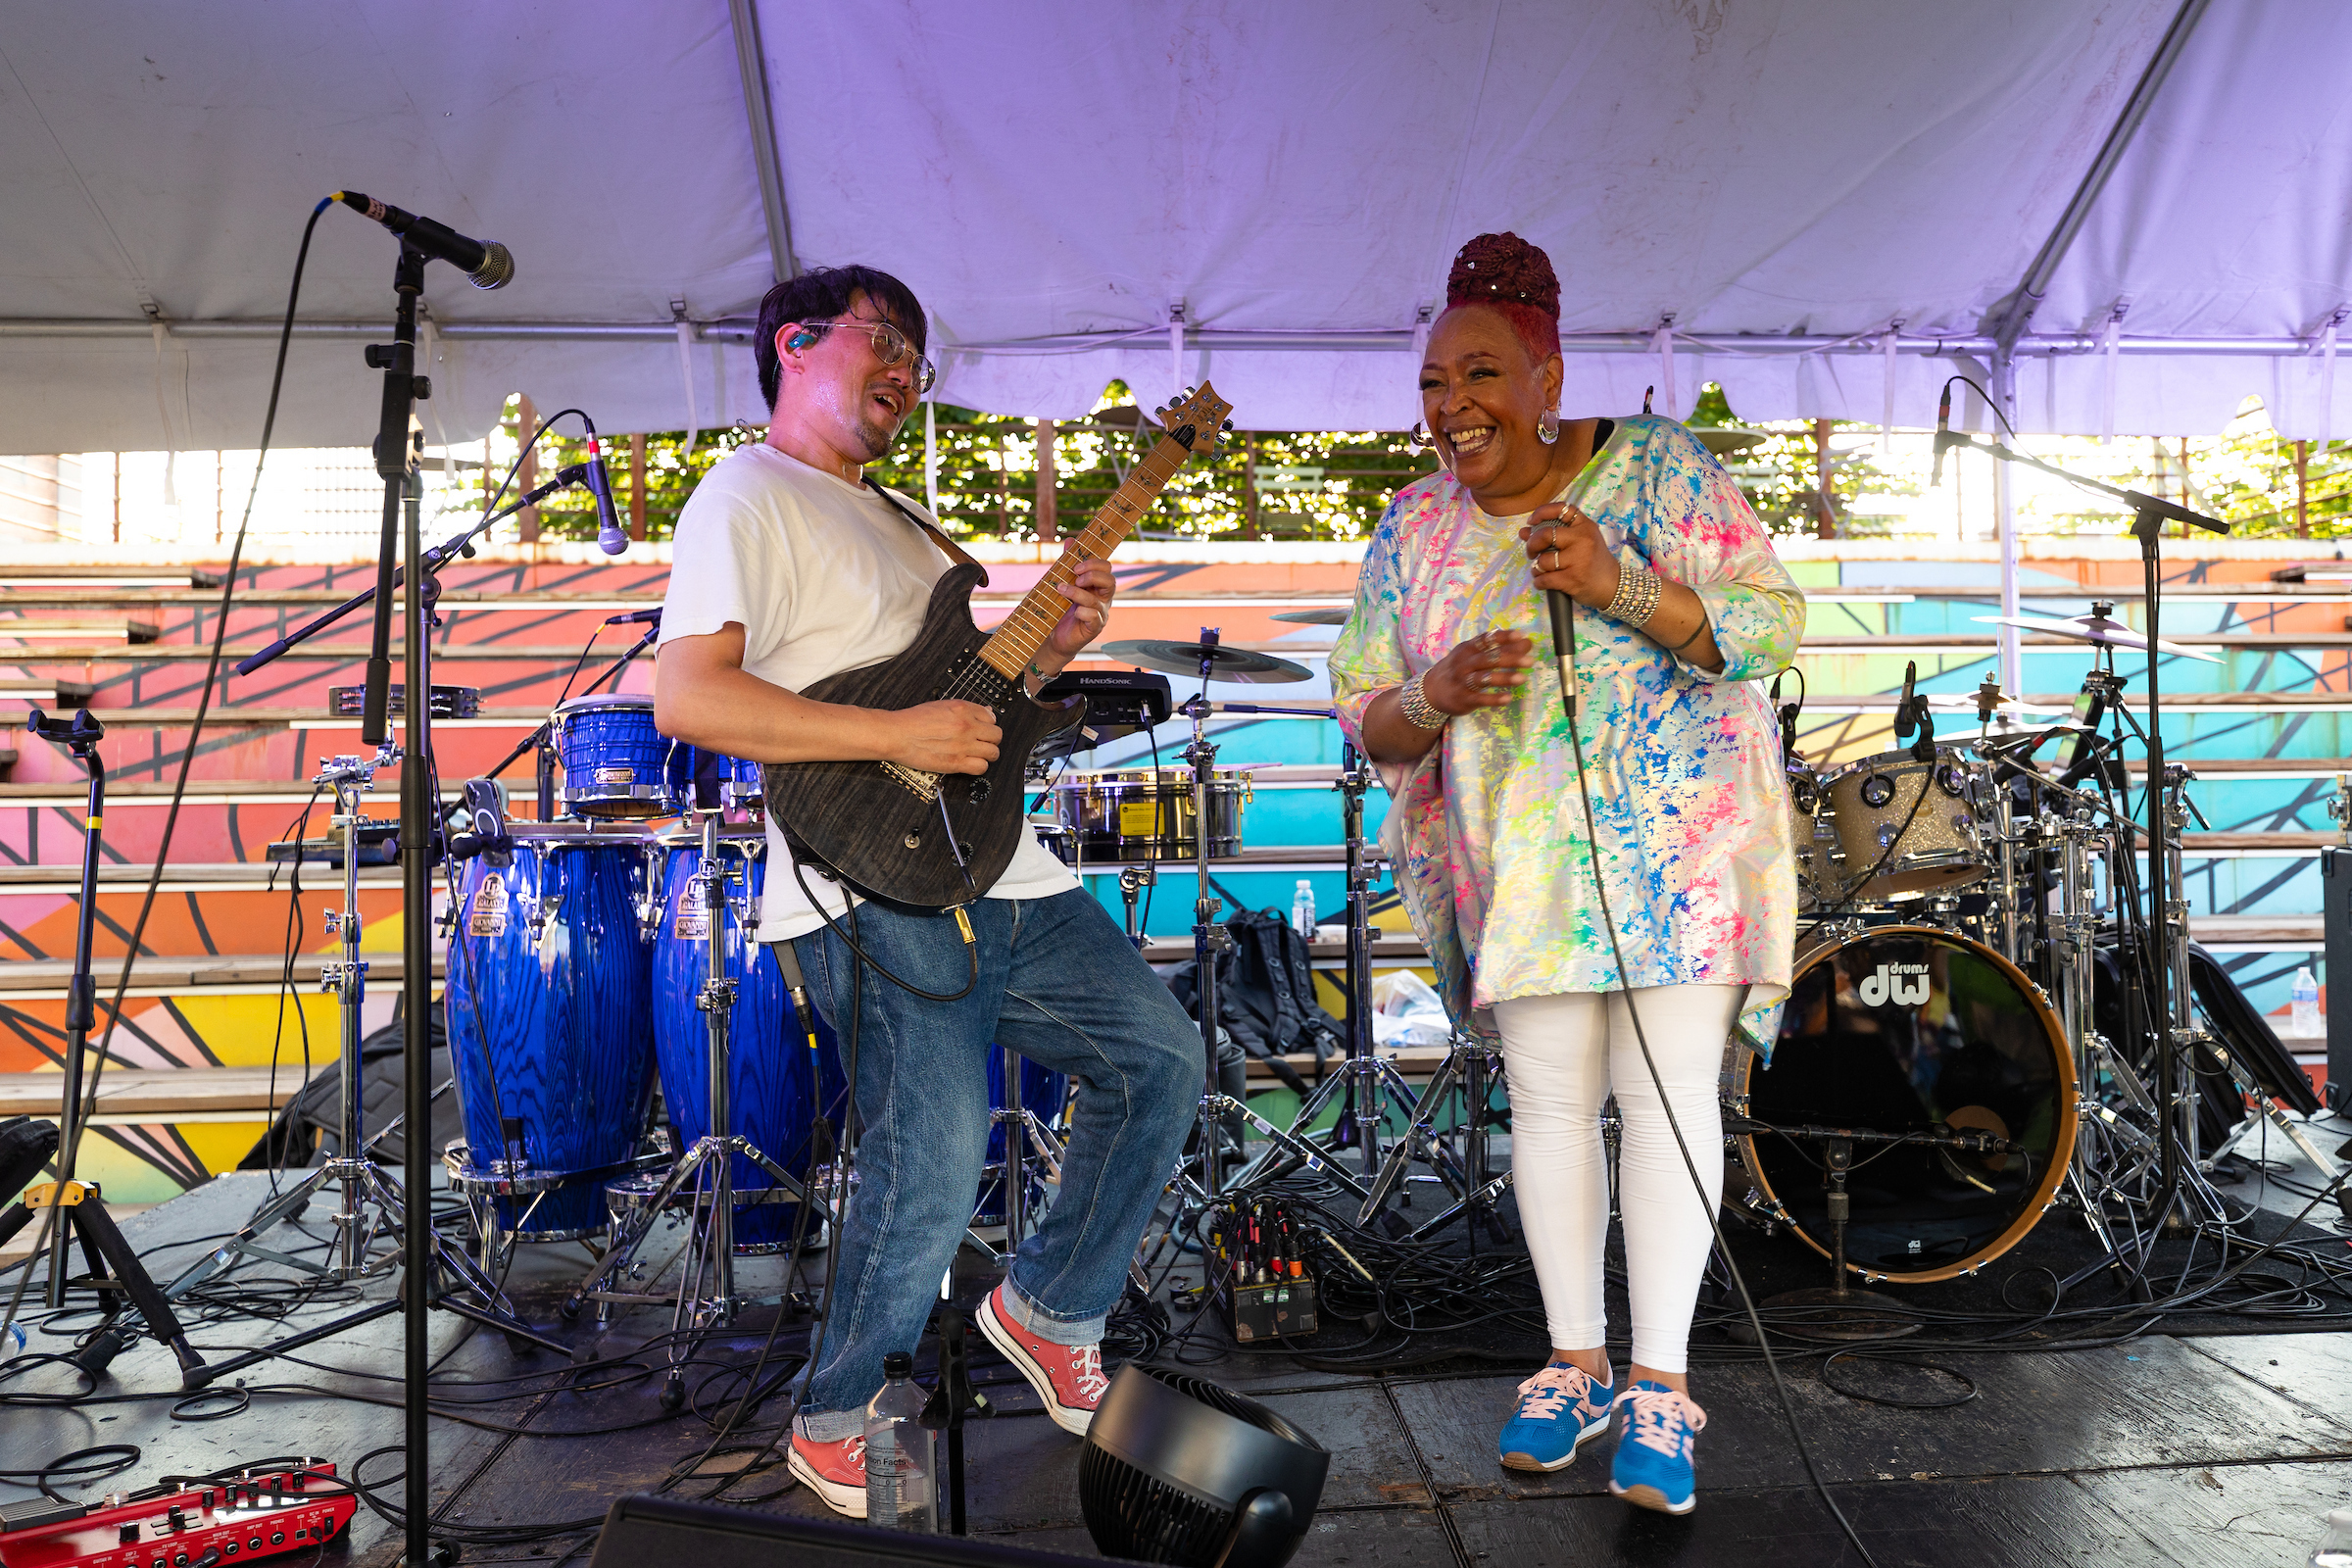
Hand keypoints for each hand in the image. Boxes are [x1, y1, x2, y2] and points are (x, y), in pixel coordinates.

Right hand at [877, 700, 1001, 775]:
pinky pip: (981, 767)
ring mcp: (963, 744)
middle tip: (982, 742)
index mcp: (962, 709)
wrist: (897, 734)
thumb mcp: (941, 705)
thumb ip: (964, 709)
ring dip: (987, 754)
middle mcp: (966, 725)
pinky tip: (970, 764)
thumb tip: (984, 711)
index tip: (983, 729)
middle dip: (991, 740)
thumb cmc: (912, 720)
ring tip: (978, 755)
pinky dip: (979, 767)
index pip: (991, 716)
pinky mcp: (956, 762)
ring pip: (993, 752)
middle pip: (996, 735)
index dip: (987, 724)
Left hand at [1045, 557, 1117, 658]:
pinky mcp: (1094, 628)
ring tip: (1061, 589)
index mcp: (1098, 586)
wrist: (1056, 636)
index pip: (1107, 569)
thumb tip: (1069, 541)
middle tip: (1075, 575)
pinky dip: (1083, 612)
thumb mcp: (1064, 583)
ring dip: (1077, 592)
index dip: (1094, 564)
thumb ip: (1068, 564)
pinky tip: (1073, 612)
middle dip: (1092, 575)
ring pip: (1096, 600)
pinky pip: (1094, 617)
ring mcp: (1100, 614)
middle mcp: (1103, 599)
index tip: (1075, 566)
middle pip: (1111, 581)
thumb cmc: (1061, 609)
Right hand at [1421, 627, 1534, 714]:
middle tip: (1530, 660)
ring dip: (1504, 678)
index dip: (1503, 637)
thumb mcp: (1471, 655)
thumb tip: (1525, 642)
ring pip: (1484, 679)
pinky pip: (1480, 699)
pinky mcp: (1463, 699)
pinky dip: (1494, 699)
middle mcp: (1464, 664)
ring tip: (1522, 678)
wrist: (1430, 692)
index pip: (1485, 640)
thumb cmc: (1458, 670)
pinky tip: (1508, 698)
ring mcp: (1462, 682)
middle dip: (1510, 659)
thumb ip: (1496, 648)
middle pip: (1488, 659)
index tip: (1520, 636)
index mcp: (1467, 649)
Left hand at [1520, 504, 1619, 608]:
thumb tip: (1524, 531)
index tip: (1532, 522)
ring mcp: (1578, 559)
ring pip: (1543, 560)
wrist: (1612, 585)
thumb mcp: (1581, 542)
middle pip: (1545, 535)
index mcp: (1585, 526)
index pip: (1562, 509)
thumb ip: (1554, 534)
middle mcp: (1583, 539)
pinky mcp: (1573, 579)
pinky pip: (1544, 579)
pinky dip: (1539, 582)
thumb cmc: (1594, 562)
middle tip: (1532, 553)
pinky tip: (1544, 581)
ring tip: (1542, 571)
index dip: (1542, 512)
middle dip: (1532, 545)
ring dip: (1536, 568)